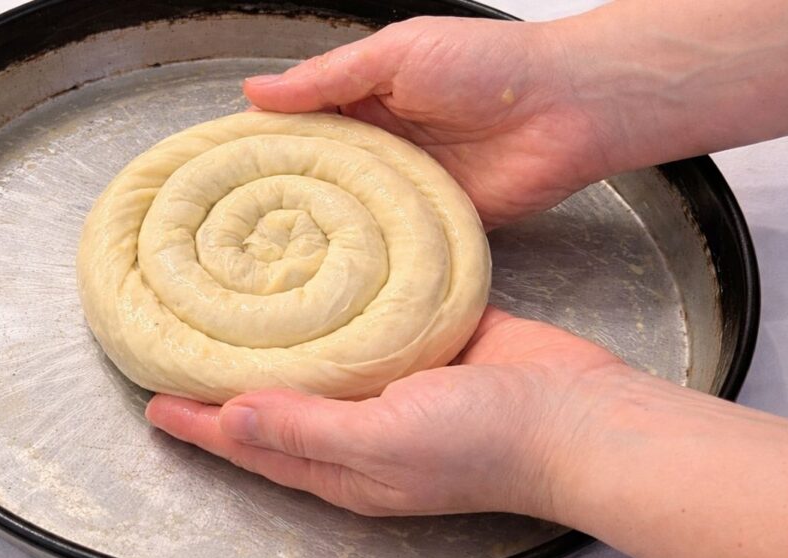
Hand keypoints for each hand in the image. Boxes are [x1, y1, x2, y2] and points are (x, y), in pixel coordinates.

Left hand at [145, 306, 625, 517]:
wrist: (582, 416)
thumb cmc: (491, 444)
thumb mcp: (387, 444)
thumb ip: (309, 431)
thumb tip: (232, 420)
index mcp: (345, 464)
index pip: (253, 444)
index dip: (200, 425)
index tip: (153, 402)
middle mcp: (361, 427)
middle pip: (278, 403)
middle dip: (226, 381)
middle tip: (180, 345)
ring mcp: (395, 384)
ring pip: (320, 358)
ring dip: (277, 338)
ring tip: (234, 305)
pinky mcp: (428, 343)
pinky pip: (371, 323)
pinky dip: (338, 304)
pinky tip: (318, 277)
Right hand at [242, 17, 613, 228]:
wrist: (567, 108)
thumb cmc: (487, 66)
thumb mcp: (395, 54)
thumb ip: (327, 77)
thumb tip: (255, 92)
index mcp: (365, 99)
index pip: (300, 125)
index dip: (263, 145)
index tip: (220, 171)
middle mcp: (379, 147)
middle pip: (318, 176)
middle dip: (283, 198)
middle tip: (236, 229)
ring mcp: (404, 189)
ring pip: (349, 214)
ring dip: (321, 231)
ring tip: (267, 260)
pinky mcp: (431, 225)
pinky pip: (390, 243)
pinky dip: (366, 255)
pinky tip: (328, 273)